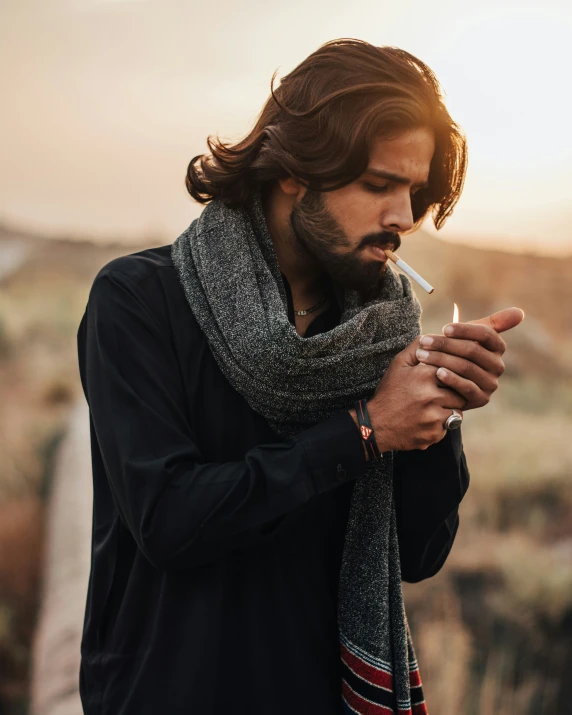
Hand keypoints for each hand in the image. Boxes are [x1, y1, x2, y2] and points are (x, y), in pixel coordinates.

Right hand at [350, 340, 467, 453]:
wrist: (375, 425)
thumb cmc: (389, 392)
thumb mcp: (398, 365)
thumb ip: (416, 348)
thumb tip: (432, 336)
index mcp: (424, 375)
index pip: (454, 368)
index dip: (453, 373)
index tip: (448, 377)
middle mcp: (431, 396)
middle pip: (460, 390)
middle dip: (454, 392)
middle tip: (443, 393)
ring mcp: (433, 417)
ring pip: (458, 410)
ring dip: (450, 408)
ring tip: (434, 407)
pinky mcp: (434, 433)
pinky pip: (449, 426)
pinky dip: (442, 424)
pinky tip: (427, 420)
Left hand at [413, 307, 524, 409]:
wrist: (442, 384)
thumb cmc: (454, 354)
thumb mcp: (468, 337)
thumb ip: (491, 323)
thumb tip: (520, 312)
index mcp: (496, 347)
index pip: (486, 334)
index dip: (465, 330)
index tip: (444, 328)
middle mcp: (498, 366)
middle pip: (473, 351)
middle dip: (445, 344)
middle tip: (424, 341)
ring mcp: (490, 384)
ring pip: (466, 367)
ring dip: (441, 359)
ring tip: (422, 355)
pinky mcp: (481, 399)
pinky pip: (467, 387)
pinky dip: (451, 379)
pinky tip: (436, 373)